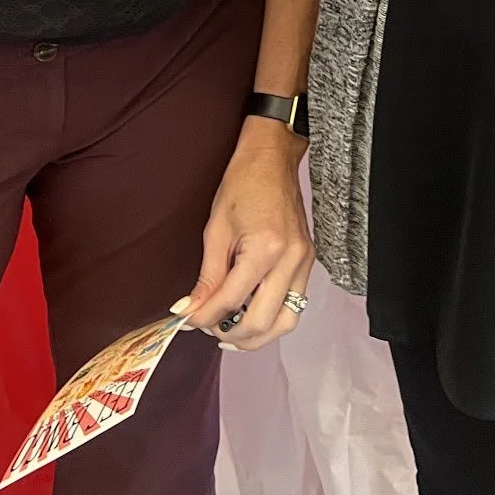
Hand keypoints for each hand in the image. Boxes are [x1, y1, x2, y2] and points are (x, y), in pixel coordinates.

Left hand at [177, 122, 314, 351]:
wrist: (272, 159)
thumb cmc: (243, 184)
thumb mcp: (216, 229)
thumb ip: (207, 277)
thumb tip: (190, 310)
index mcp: (266, 248)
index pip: (232, 300)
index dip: (205, 317)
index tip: (187, 321)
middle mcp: (291, 260)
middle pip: (262, 321)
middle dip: (230, 333)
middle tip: (207, 327)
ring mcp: (304, 263)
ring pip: (286, 322)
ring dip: (256, 335)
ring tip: (229, 329)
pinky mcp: (308, 262)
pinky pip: (294, 304)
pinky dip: (271, 317)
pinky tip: (250, 313)